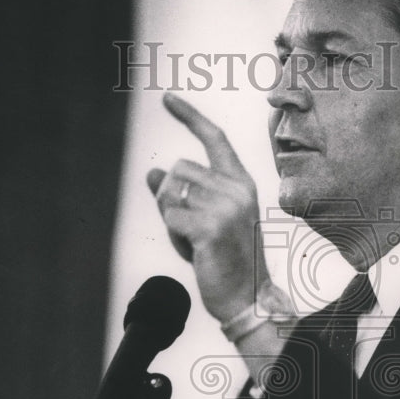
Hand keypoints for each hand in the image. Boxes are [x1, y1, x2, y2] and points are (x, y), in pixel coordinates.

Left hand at [149, 92, 268, 322]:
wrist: (247, 299)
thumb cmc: (226, 261)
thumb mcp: (205, 221)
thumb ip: (182, 196)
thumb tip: (152, 172)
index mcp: (242, 184)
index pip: (214, 139)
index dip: (190, 117)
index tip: (167, 99)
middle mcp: (237, 190)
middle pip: (178, 170)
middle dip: (171, 198)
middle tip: (191, 231)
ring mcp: (226, 207)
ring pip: (170, 192)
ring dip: (171, 217)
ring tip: (195, 241)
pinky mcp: (210, 227)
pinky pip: (170, 216)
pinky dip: (173, 234)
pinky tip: (194, 251)